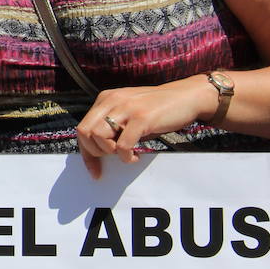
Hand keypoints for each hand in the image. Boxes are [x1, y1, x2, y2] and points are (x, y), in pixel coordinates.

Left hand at [75, 77, 217, 178]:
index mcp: (105, 99)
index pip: (83, 127)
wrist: (186, 97)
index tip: (94, 171)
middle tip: (113, 157)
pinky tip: (137, 156)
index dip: (86, 153)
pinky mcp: (142, 118)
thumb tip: (99, 151)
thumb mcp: (129, 113)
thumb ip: (113, 125)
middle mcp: (112, 100)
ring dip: (110, 152)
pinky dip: (126, 156)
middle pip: (85, 132)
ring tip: (125, 154)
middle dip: (95, 152)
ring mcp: (126, 108)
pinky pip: (122, 144)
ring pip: (99, 136)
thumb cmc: (157, 110)